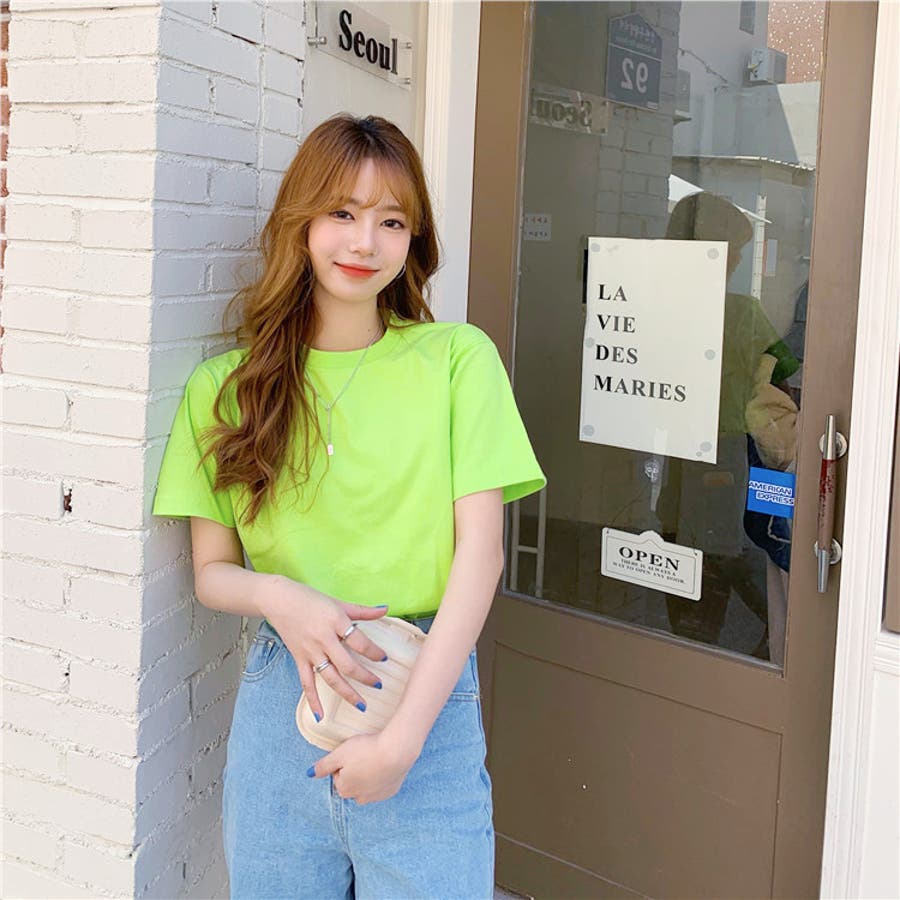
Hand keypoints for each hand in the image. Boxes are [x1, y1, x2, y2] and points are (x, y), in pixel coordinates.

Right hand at [257, 576, 389, 719]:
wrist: (279, 600)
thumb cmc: (310, 599)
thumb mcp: (338, 602)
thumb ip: (362, 610)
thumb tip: (386, 609)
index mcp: (336, 622)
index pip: (359, 641)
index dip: (373, 651)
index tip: (383, 658)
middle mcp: (324, 639)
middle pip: (347, 664)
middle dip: (365, 677)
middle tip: (378, 685)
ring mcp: (311, 652)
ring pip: (330, 677)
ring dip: (347, 693)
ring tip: (361, 705)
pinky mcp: (299, 659)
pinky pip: (307, 683)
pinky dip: (313, 700)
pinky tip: (321, 716)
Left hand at [307, 731, 419, 804]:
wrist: (397, 751)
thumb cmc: (366, 750)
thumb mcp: (340, 753)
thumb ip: (323, 765)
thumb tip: (309, 774)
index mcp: (344, 789)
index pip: (338, 776)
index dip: (344, 763)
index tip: (352, 753)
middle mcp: (359, 798)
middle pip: (352, 783)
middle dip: (355, 771)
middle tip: (363, 754)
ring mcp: (377, 796)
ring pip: (367, 787)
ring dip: (369, 776)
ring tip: (375, 758)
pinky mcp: (391, 791)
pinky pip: (382, 785)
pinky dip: (382, 777)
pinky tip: (385, 764)